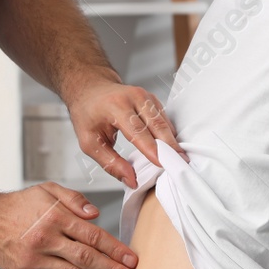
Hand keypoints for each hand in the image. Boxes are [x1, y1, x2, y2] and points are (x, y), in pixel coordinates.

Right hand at [0, 181, 138, 268]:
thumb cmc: (19, 205)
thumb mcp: (47, 190)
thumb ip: (74, 199)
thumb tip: (95, 213)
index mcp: (55, 217)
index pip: (92, 235)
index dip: (115, 249)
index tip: (131, 259)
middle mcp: (46, 239)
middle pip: (86, 258)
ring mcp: (36, 259)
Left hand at [65, 78, 186, 188]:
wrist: (91, 89)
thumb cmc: (88, 115)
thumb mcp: (89, 142)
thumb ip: (110, 162)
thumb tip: (131, 180)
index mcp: (115, 106)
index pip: (137, 130)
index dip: (151, 149)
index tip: (162, 164)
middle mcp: (133, 97)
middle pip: (156, 125)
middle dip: (170, 146)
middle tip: (181, 164)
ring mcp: (145, 96)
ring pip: (163, 122)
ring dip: (172, 141)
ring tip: (180, 160)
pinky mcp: (152, 99)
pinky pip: (164, 119)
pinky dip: (168, 134)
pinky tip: (171, 148)